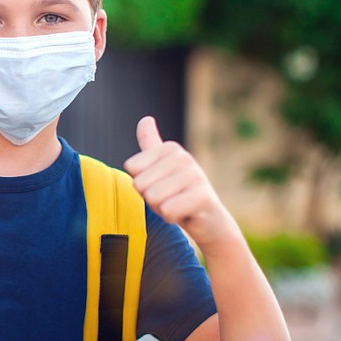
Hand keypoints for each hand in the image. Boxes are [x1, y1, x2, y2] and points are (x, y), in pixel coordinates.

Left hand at [123, 116, 233, 251]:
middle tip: (170, 198)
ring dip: (161, 209)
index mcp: (170, 148)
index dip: (141, 184)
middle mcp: (184, 157)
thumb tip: (145, 119)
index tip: (160, 185)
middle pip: (140, 184)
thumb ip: (151, 144)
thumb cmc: (178, 194)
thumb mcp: (161, 168)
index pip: (131, 168)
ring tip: (177, 206)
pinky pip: (167, 210)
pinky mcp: (203, 196)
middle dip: (150, 199)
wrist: (209, 221)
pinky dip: (172, 218)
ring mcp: (196, 175)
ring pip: (152, 198)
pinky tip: (186, 214)